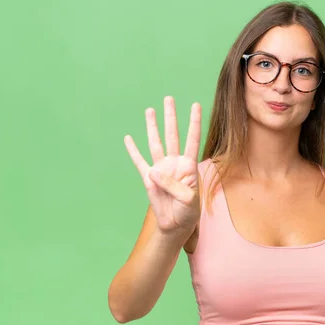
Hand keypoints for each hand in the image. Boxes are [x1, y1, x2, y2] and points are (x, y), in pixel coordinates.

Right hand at [124, 96, 201, 232]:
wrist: (175, 225)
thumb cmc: (188, 212)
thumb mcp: (188, 199)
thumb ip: (173, 185)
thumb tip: (154, 172)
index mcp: (189, 166)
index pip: (193, 140)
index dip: (194, 123)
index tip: (196, 105)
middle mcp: (175, 163)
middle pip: (172, 135)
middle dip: (171, 117)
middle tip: (168, 99)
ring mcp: (161, 169)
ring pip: (155, 143)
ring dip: (152, 127)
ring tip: (150, 110)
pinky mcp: (148, 178)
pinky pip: (139, 161)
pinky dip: (133, 150)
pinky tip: (128, 138)